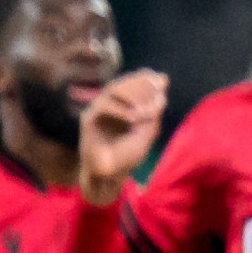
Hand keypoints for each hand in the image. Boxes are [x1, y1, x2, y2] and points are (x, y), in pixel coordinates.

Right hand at [76, 71, 168, 203]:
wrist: (110, 175)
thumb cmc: (127, 155)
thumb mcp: (148, 131)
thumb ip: (155, 109)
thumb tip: (162, 83)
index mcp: (124, 105)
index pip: (132, 82)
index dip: (146, 77)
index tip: (162, 80)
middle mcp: (110, 104)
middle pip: (122, 82)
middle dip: (141, 84)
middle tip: (155, 90)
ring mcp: (98, 110)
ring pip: (112, 89)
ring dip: (132, 95)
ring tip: (145, 111)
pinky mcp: (89, 119)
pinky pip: (103, 106)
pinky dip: (120, 110)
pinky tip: (133, 118)